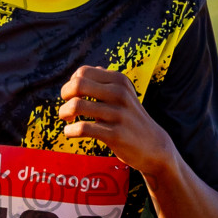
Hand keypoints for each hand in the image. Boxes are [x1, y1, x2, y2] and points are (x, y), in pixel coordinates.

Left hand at [59, 66, 176, 174]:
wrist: (153, 145)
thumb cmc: (130, 119)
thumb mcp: (122, 95)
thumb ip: (102, 83)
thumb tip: (79, 74)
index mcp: (119, 80)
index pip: (82, 72)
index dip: (71, 84)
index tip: (73, 97)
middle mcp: (119, 93)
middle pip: (77, 84)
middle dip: (64, 95)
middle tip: (66, 108)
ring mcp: (118, 114)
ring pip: (77, 106)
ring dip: (64, 113)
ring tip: (67, 120)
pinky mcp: (115, 134)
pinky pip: (83, 128)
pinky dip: (70, 131)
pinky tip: (70, 132)